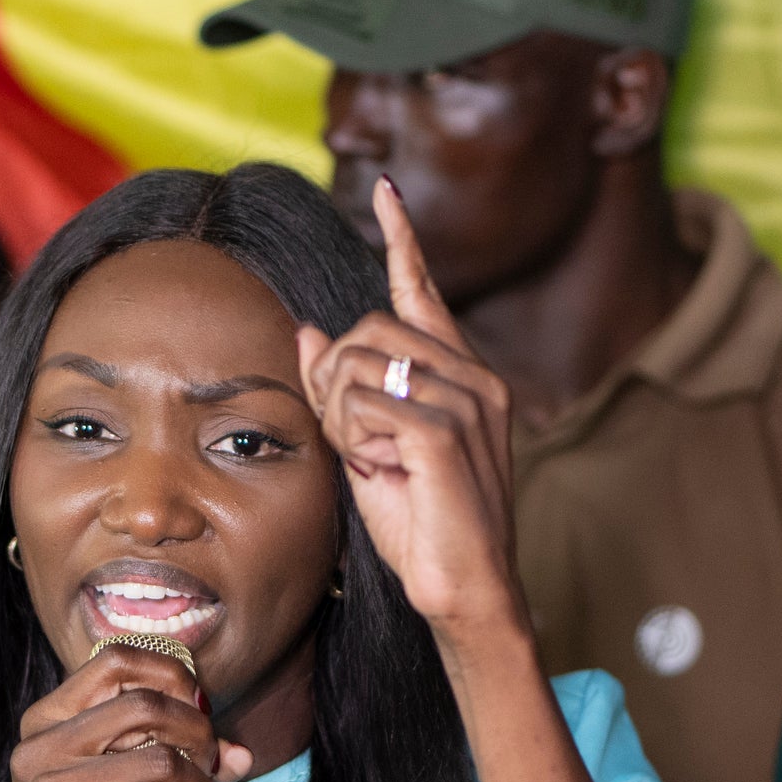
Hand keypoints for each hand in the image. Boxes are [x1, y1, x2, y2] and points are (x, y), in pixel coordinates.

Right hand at [3, 645, 247, 781]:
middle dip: (197, 732)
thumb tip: (240, 755)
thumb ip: (167, 753)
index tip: (198, 704)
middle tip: (210, 762)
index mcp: (44, 722)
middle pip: (146, 706)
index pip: (113, 661)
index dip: (170, 673)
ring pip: (162, 763)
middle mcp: (40, 749)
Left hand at [294, 176, 525, 647]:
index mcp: (460, 373)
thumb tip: (308, 329)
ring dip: (342, 419)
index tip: (388, 190)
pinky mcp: (446, 431)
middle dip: (334, 382)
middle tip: (357, 442)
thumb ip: (344, 388)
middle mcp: (473, 375)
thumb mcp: (370, 447)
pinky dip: (356, 441)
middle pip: (364, 329)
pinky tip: (387, 472)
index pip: (424, 290)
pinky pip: (362, 406)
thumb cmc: (422, 525)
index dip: (402, 238)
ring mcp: (466, 399)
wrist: (463, 591)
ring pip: (356, 366)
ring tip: (377, 463)